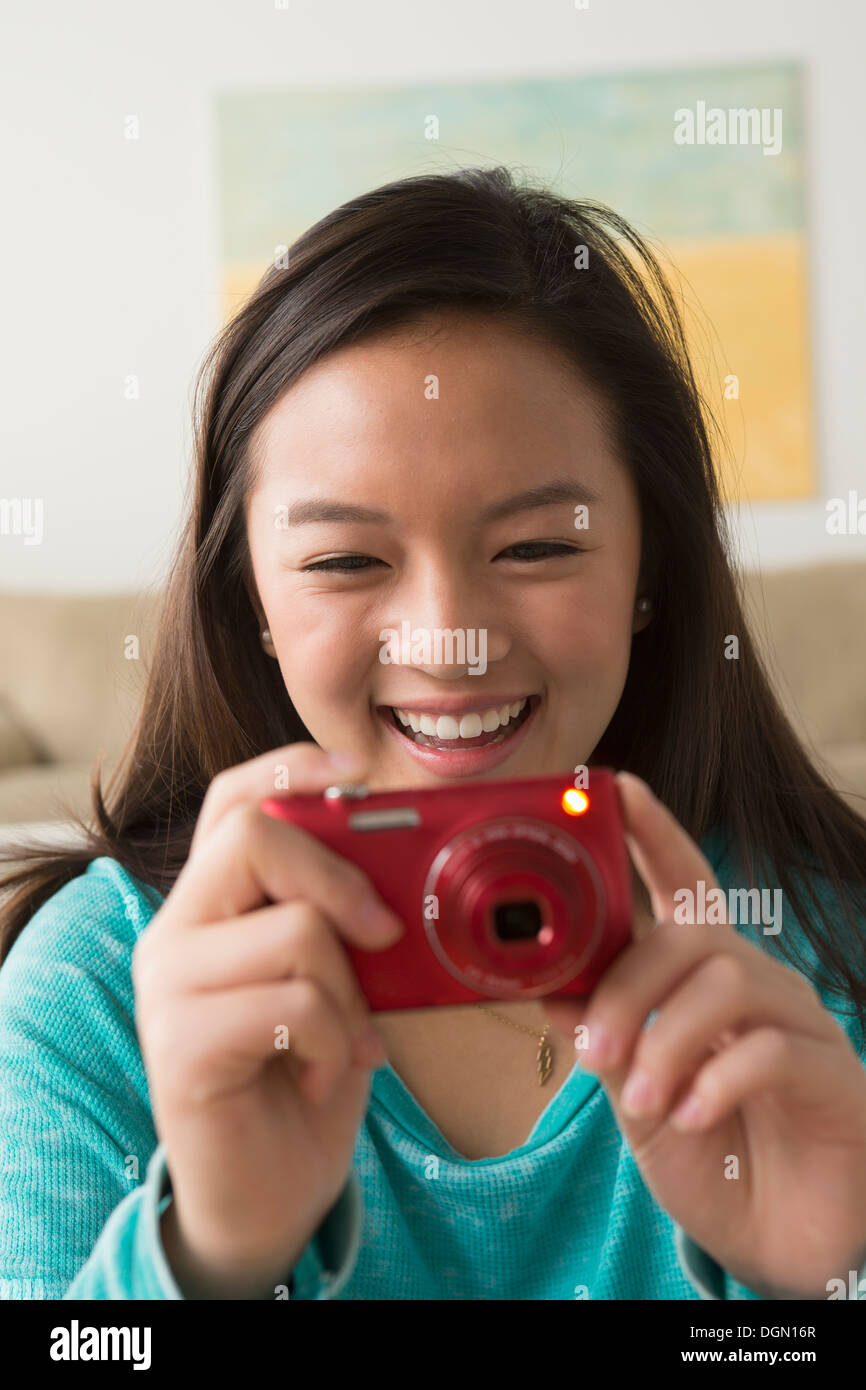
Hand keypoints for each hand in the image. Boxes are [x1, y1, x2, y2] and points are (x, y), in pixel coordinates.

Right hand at [132, 741, 400, 1297]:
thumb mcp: (338, 981)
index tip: (359, 771)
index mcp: (211, 905)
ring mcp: (169, 987)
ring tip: (349, 1041)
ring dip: (352, 993)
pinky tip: (325, 1073)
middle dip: (341, 877)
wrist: (267, 1192)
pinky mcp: (181, 1045)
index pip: (230, 801)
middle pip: (254, 837)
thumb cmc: (306, 1074)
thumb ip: (348, 922)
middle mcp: (174, 932)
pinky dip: (335, 1041)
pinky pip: (293, 1004)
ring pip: (294, 928)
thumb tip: (410, 866)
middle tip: (385, 936)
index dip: (290, 767)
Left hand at [544, 772, 865, 1298]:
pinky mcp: (833, 1075)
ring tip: (640, 1099)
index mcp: (706, 980)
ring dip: (666, 1038)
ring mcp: (802, 1024)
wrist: (779, 1245)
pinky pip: (773, 1049)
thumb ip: (605, 1040)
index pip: (684, 885)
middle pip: (693, 934)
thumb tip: (549, 986)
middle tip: (592, 1052)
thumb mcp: (637, 1097)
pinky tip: (692, 1116)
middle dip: (629, 985)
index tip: (616, 787)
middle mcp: (759, 985)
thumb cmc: (710, 1158)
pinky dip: (716, 1079)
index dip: (655, 833)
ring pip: (730, 982)